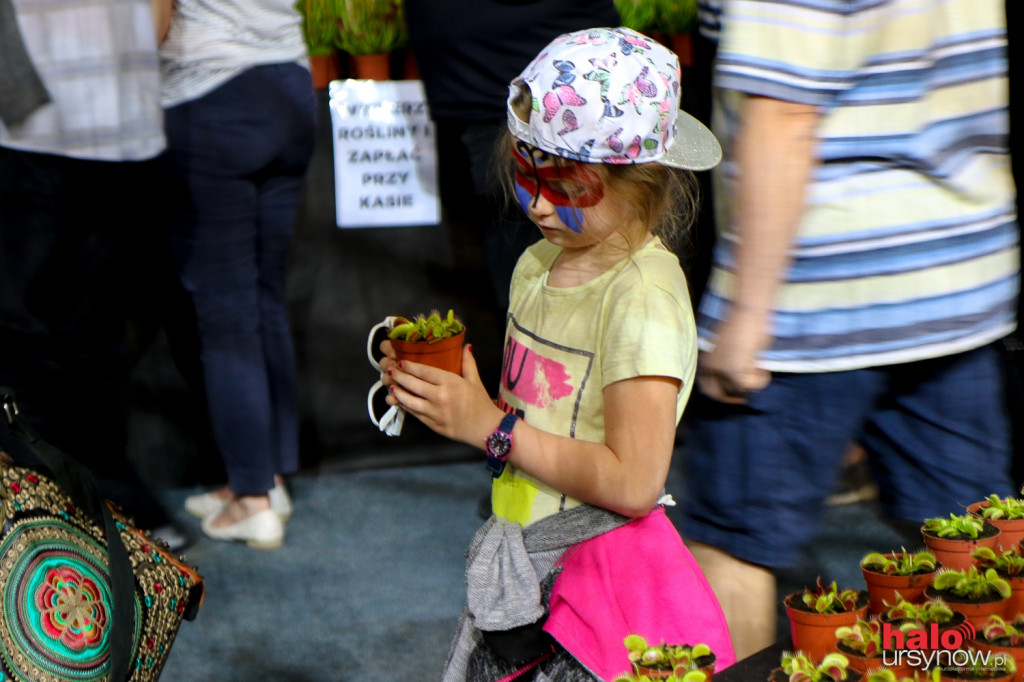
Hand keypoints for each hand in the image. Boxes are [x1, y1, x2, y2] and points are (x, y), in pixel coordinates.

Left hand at [383, 344, 503, 446]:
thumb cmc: (480, 403)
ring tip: (391, 386)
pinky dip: (406, 407)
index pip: (425, 372)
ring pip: (410, 401)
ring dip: (398, 393)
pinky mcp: (432, 425)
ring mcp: (434, 412)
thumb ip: (467, 362)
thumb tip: (465, 346)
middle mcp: (440, 397)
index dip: (410, 366)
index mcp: (450, 383)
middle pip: (413, 385)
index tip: (401, 362)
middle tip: (390, 371)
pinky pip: (415, 414)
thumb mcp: (475, 380)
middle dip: (399, 377)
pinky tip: (400, 401)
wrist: (485, 428)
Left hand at [698, 315, 771, 403]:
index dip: (720, 394)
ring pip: (738, 390)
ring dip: (752, 383)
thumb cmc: (743, 322)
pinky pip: (749, 386)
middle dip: (733, 398)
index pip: (707, 387)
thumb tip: (741, 373)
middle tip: (745, 398)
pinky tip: (763, 368)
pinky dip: (760, 380)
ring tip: (759, 369)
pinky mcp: (734, 371)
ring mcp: (721, 370)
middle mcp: (710, 367)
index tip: (734, 396)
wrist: (748, 311)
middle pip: (718, 394)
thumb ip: (729, 360)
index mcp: (707, 359)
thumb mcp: (730, 345)